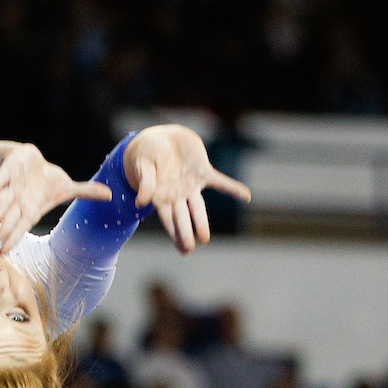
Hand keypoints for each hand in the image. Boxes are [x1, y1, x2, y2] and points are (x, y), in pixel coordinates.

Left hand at [0, 144, 111, 252]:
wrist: (28, 162)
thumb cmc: (46, 182)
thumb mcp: (66, 187)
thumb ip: (86, 192)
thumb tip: (111, 195)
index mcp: (31, 209)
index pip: (22, 227)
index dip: (14, 238)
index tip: (3, 250)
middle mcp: (18, 202)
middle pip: (10, 218)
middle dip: (4, 228)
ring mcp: (10, 187)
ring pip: (2, 201)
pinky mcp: (7, 171)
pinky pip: (2, 177)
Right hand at [124, 124, 250, 253]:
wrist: (163, 138)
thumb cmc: (148, 153)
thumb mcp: (144, 165)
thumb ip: (146, 183)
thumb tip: (141, 203)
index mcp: (161, 197)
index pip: (168, 220)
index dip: (174, 234)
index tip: (182, 248)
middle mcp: (177, 196)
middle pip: (182, 218)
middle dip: (185, 234)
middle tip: (189, 250)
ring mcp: (191, 186)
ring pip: (198, 207)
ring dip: (201, 222)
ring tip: (204, 239)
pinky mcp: (203, 172)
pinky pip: (219, 183)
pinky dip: (232, 189)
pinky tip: (246, 196)